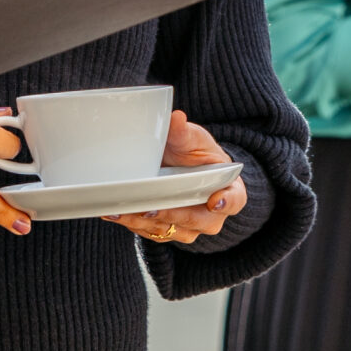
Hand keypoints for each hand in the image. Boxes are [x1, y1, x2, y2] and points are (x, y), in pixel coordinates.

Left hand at [105, 112, 243, 246]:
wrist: (181, 166)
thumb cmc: (195, 153)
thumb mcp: (193, 139)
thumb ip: (185, 132)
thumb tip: (175, 118)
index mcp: (228, 188)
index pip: (234, 199)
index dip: (226, 202)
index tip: (214, 201)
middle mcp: (212, 214)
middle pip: (199, 221)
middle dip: (173, 215)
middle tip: (151, 207)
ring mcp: (190, 226)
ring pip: (171, 230)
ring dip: (145, 222)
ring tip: (122, 210)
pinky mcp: (168, 231)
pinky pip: (152, 232)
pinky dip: (133, 223)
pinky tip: (115, 212)